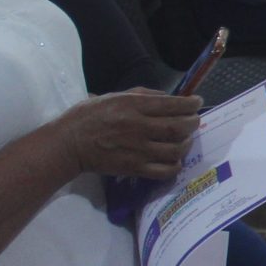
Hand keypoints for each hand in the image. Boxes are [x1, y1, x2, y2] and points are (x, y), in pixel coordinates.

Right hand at [57, 90, 200, 180]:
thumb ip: (143, 95)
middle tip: (195, 120)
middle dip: (193, 123)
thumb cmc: (89, 115)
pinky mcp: (134, 168)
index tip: (197, 102)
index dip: (191, 104)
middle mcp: (138, 127)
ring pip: (176, 149)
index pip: (172, 104)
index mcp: (133, 106)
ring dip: (187, 144)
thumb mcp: (114, 96)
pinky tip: (175, 160)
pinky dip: (175, 166)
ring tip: (186, 140)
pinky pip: (164, 171)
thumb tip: (170, 98)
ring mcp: (137, 150)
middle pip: (178, 127)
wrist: (68, 143)